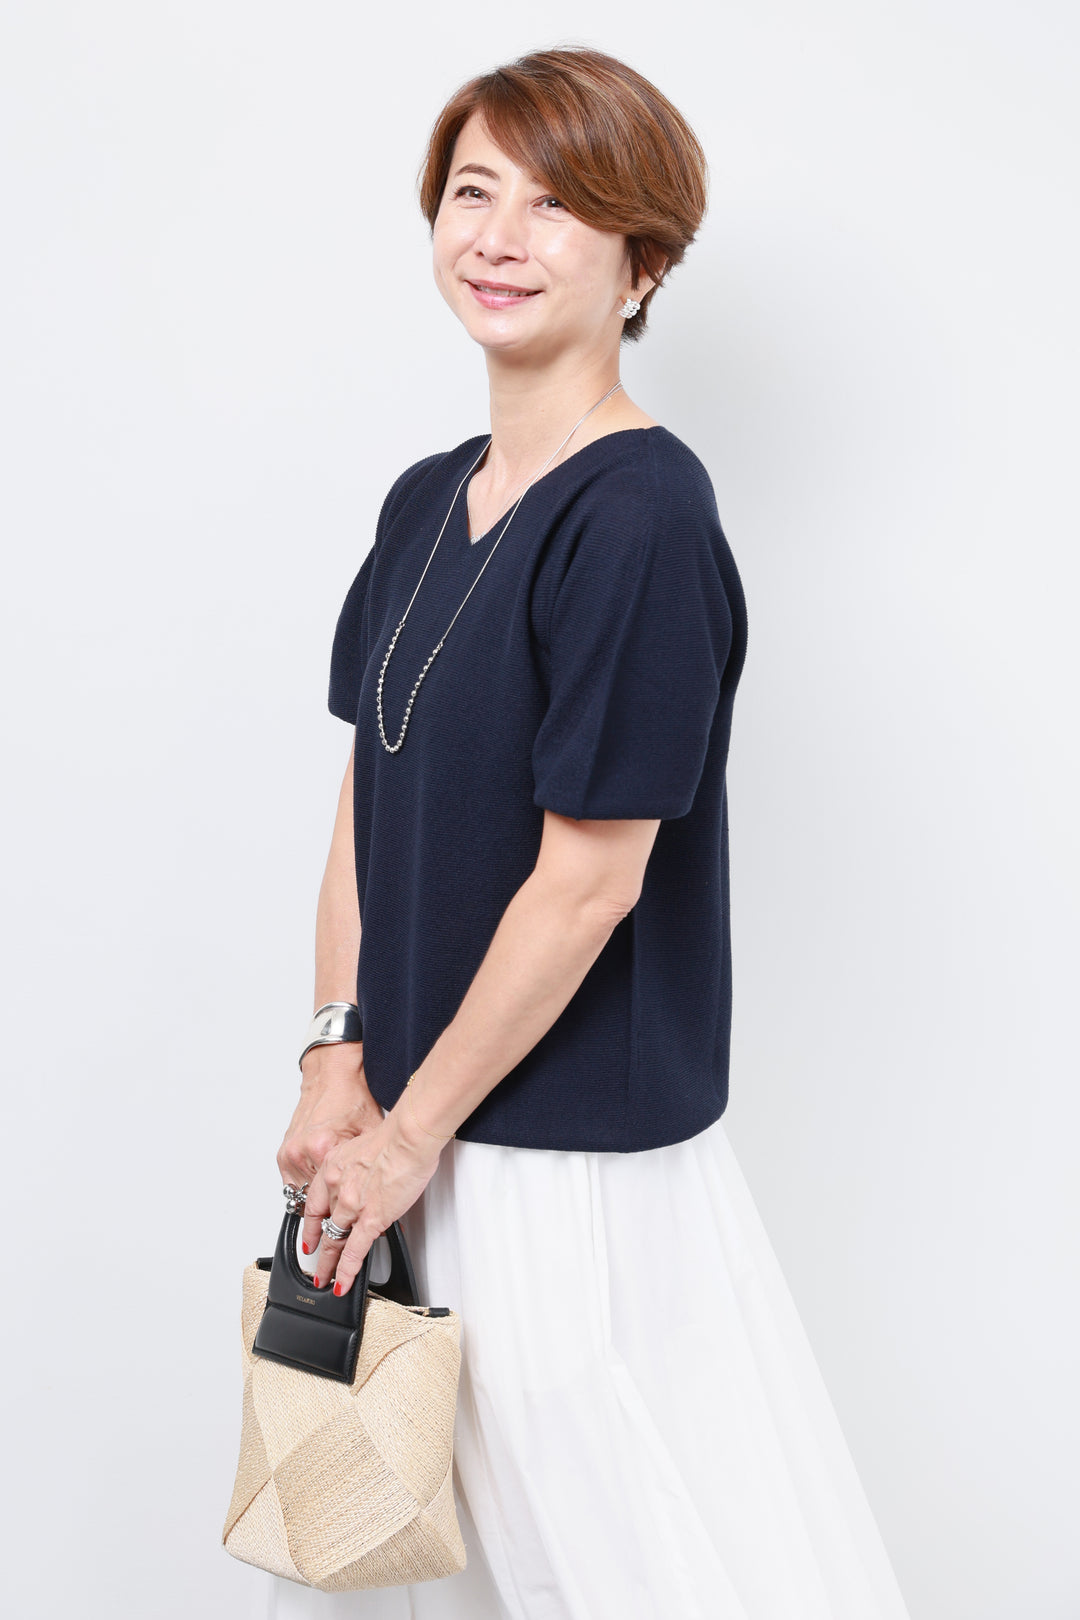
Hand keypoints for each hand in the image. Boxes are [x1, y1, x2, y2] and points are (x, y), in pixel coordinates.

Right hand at [276, 1044, 382, 1225]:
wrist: (334, 1074)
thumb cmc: (352, 1097)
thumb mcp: (372, 1134)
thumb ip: (371, 1168)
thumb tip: (383, 1193)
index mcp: (322, 1149)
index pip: (331, 1197)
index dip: (346, 1214)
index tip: (353, 1227)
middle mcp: (301, 1152)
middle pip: (314, 1200)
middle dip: (329, 1216)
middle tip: (339, 1231)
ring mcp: (290, 1152)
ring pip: (301, 1194)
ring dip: (316, 1203)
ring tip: (332, 1212)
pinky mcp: (285, 1151)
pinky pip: (293, 1181)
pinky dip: (307, 1186)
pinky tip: (322, 1188)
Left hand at [302, 1104, 443, 1295]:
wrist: (407, 1137)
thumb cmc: (394, 1137)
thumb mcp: (361, 1148)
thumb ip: (357, 1169)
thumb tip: (365, 1182)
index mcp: (332, 1168)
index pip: (313, 1204)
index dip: (309, 1225)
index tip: (308, 1236)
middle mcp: (337, 1188)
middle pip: (323, 1226)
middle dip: (317, 1249)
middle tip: (314, 1264)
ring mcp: (352, 1205)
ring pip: (334, 1242)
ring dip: (328, 1265)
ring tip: (325, 1279)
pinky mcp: (371, 1219)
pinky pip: (355, 1251)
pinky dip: (347, 1270)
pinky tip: (343, 1282)